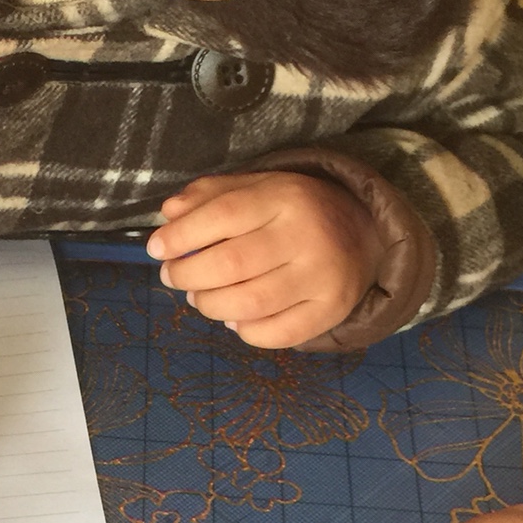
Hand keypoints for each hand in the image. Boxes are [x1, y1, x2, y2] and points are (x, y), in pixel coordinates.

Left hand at [146, 172, 378, 347]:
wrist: (364, 232)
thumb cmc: (296, 210)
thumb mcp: (258, 188)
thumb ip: (211, 195)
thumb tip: (169, 214)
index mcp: (285, 197)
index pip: (223, 215)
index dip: (181, 236)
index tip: (157, 248)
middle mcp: (307, 236)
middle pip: (231, 264)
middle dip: (188, 275)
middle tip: (173, 276)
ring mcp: (321, 278)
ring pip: (249, 304)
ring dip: (210, 305)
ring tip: (198, 297)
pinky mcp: (330, 311)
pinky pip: (276, 334)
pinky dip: (244, 332)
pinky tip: (233, 319)